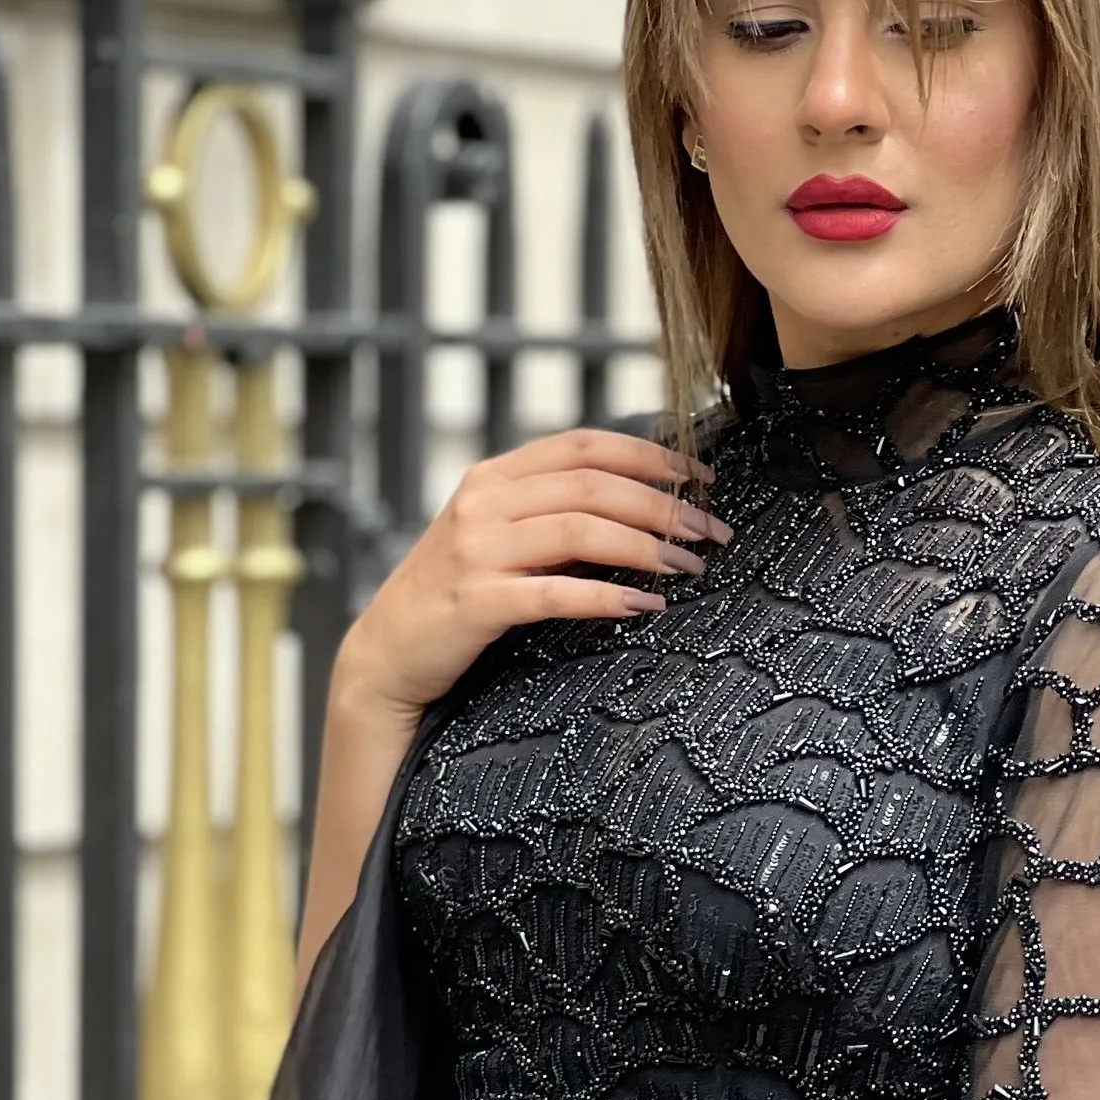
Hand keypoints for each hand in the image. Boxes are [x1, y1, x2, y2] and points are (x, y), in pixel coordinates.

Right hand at [338, 426, 729, 719]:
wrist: (388, 654)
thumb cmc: (456, 597)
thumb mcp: (499, 538)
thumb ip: (552, 514)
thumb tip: (640, 506)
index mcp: (494, 477)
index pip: (585, 445)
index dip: (650, 456)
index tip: (701, 479)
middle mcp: (483, 503)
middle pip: (593, 485)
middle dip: (664, 505)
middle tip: (711, 532)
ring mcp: (476, 551)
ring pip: (580, 531)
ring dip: (647, 546)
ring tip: (689, 568)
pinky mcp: (476, 603)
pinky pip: (555, 593)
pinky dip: (608, 597)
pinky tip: (646, 606)